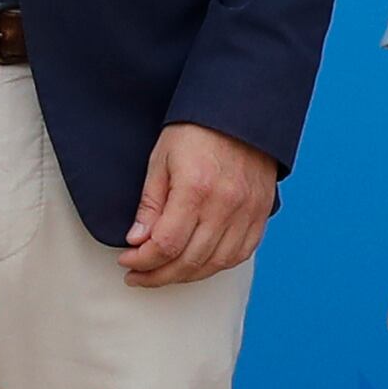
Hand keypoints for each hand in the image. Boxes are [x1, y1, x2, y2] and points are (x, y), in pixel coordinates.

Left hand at [127, 122, 280, 286]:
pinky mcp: (260, 214)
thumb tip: (137, 240)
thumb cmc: (198, 131)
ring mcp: (247, 212)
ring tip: (164, 273)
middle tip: (139, 275)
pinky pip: (240, 255)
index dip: (142, 261)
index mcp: (195, 189)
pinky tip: (197, 264)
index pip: (166, 245)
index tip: (127, 261)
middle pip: (189, 261)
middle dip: (158, 275)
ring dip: (185, 276)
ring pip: (215, 264)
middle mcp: (225, 205)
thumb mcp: (161, 159)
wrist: (240, 112)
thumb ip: (150, 204)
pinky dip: (216, 266)